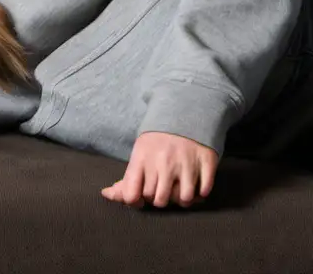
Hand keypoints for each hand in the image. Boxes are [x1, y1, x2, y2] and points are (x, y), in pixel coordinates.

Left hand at [101, 131, 217, 208]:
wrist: (185, 111)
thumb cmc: (158, 140)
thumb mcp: (139, 154)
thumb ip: (126, 179)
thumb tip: (106, 194)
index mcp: (142, 159)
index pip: (132, 195)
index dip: (136, 201)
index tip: (142, 197)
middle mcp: (163, 162)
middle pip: (158, 200)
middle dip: (160, 198)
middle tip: (164, 187)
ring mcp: (185, 163)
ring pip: (183, 199)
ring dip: (182, 199)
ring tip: (181, 189)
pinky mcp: (206, 162)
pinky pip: (204, 190)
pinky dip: (201, 192)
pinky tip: (196, 183)